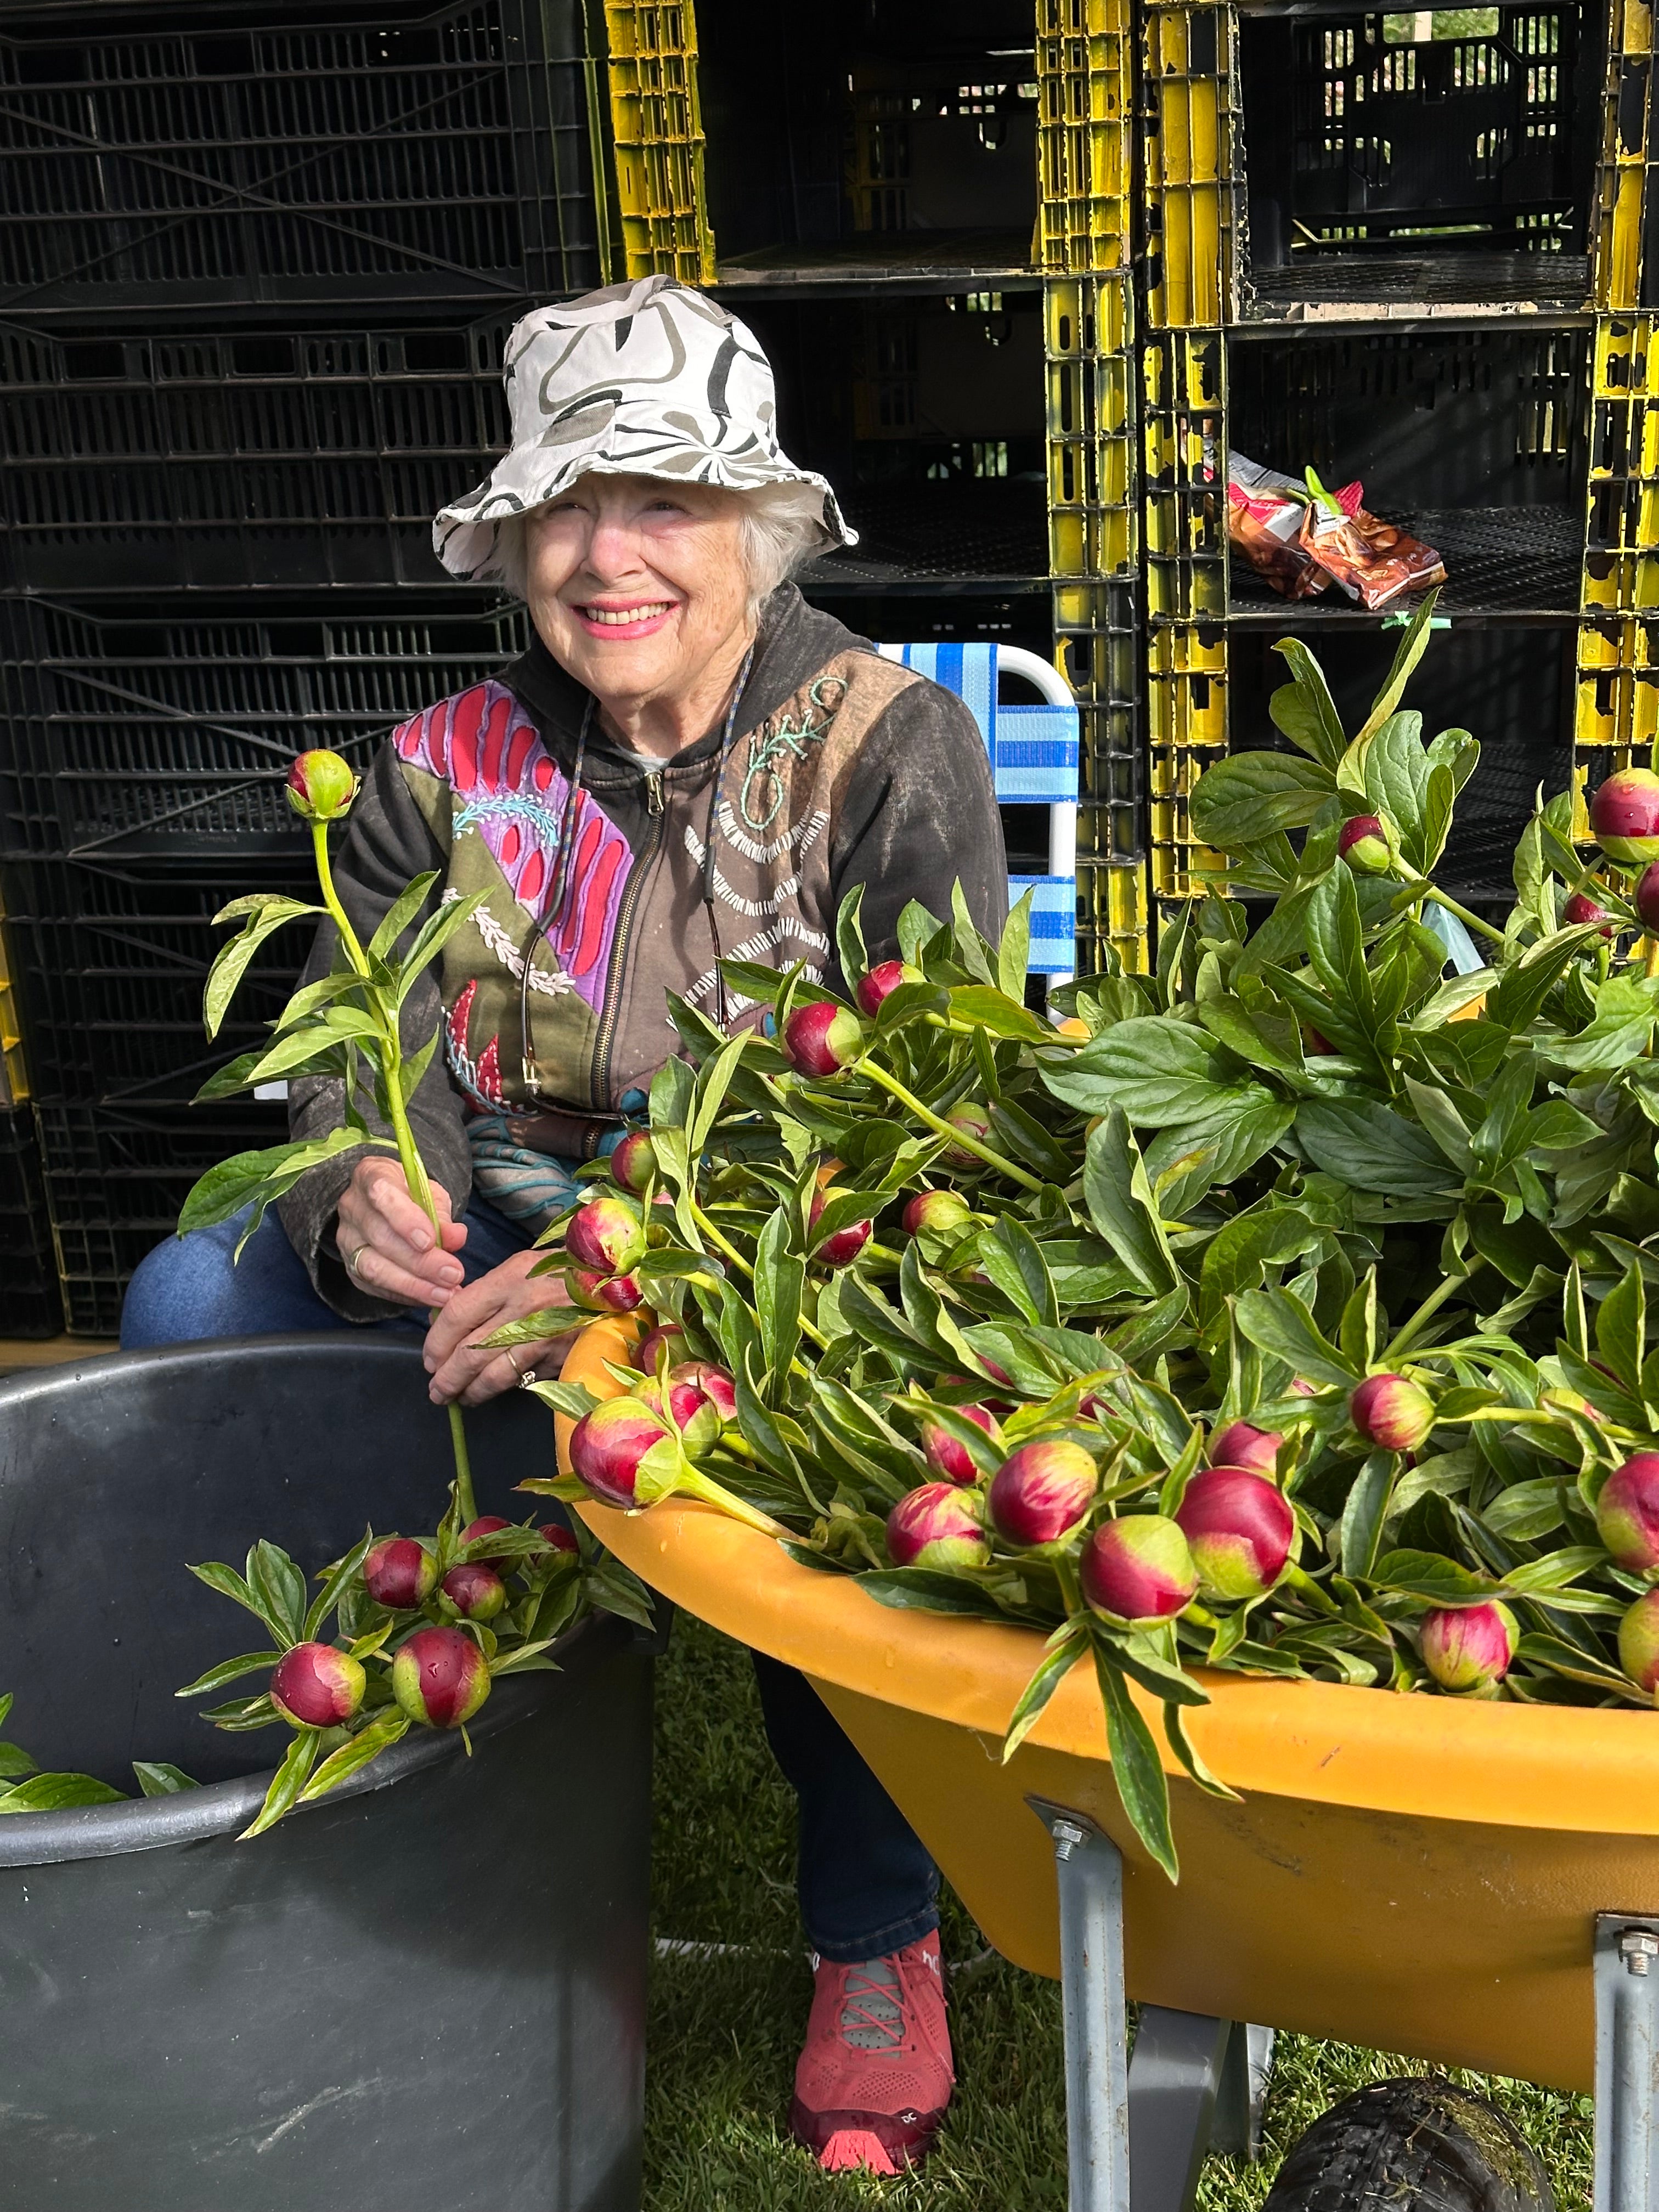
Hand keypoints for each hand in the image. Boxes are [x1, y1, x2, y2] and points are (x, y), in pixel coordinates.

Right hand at [335, 1157, 466, 1307]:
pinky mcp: (350, 1266)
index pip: (381, 1194)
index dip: (405, 1219)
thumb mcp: (431, 1194)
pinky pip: (374, 1287)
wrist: (384, 1204)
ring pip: (373, 1267)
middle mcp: (352, 1207)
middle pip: (380, 1237)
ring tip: (445, 1294)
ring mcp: (347, 1239)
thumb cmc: (411, 1195)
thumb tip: (456, 1237)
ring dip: (413, 1285)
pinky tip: (430, 1297)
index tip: (429, 1241)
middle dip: (420, 1261)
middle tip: (452, 1274)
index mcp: (371, 1175)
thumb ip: (442, 1215)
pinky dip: (406, 1295)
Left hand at [422, 1250, 578, 1406]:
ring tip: (461, 1398)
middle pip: (470, 1352)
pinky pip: (525, 1381)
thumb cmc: (564, 1274)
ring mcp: (545, 1338)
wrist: (618, 1287)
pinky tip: (496, 1391)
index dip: (436, 1342)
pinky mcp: (561, 1359)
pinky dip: (506, 1389)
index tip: (430, 1359)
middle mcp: (525, 1308)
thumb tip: (447, 1321)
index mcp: (510, 1279)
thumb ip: (488, 1293)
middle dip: (447, 1378)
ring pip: (494, 1375)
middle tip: (437, 1390)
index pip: (457, 1314)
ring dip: (471, 1392)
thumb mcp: (523, 1269)